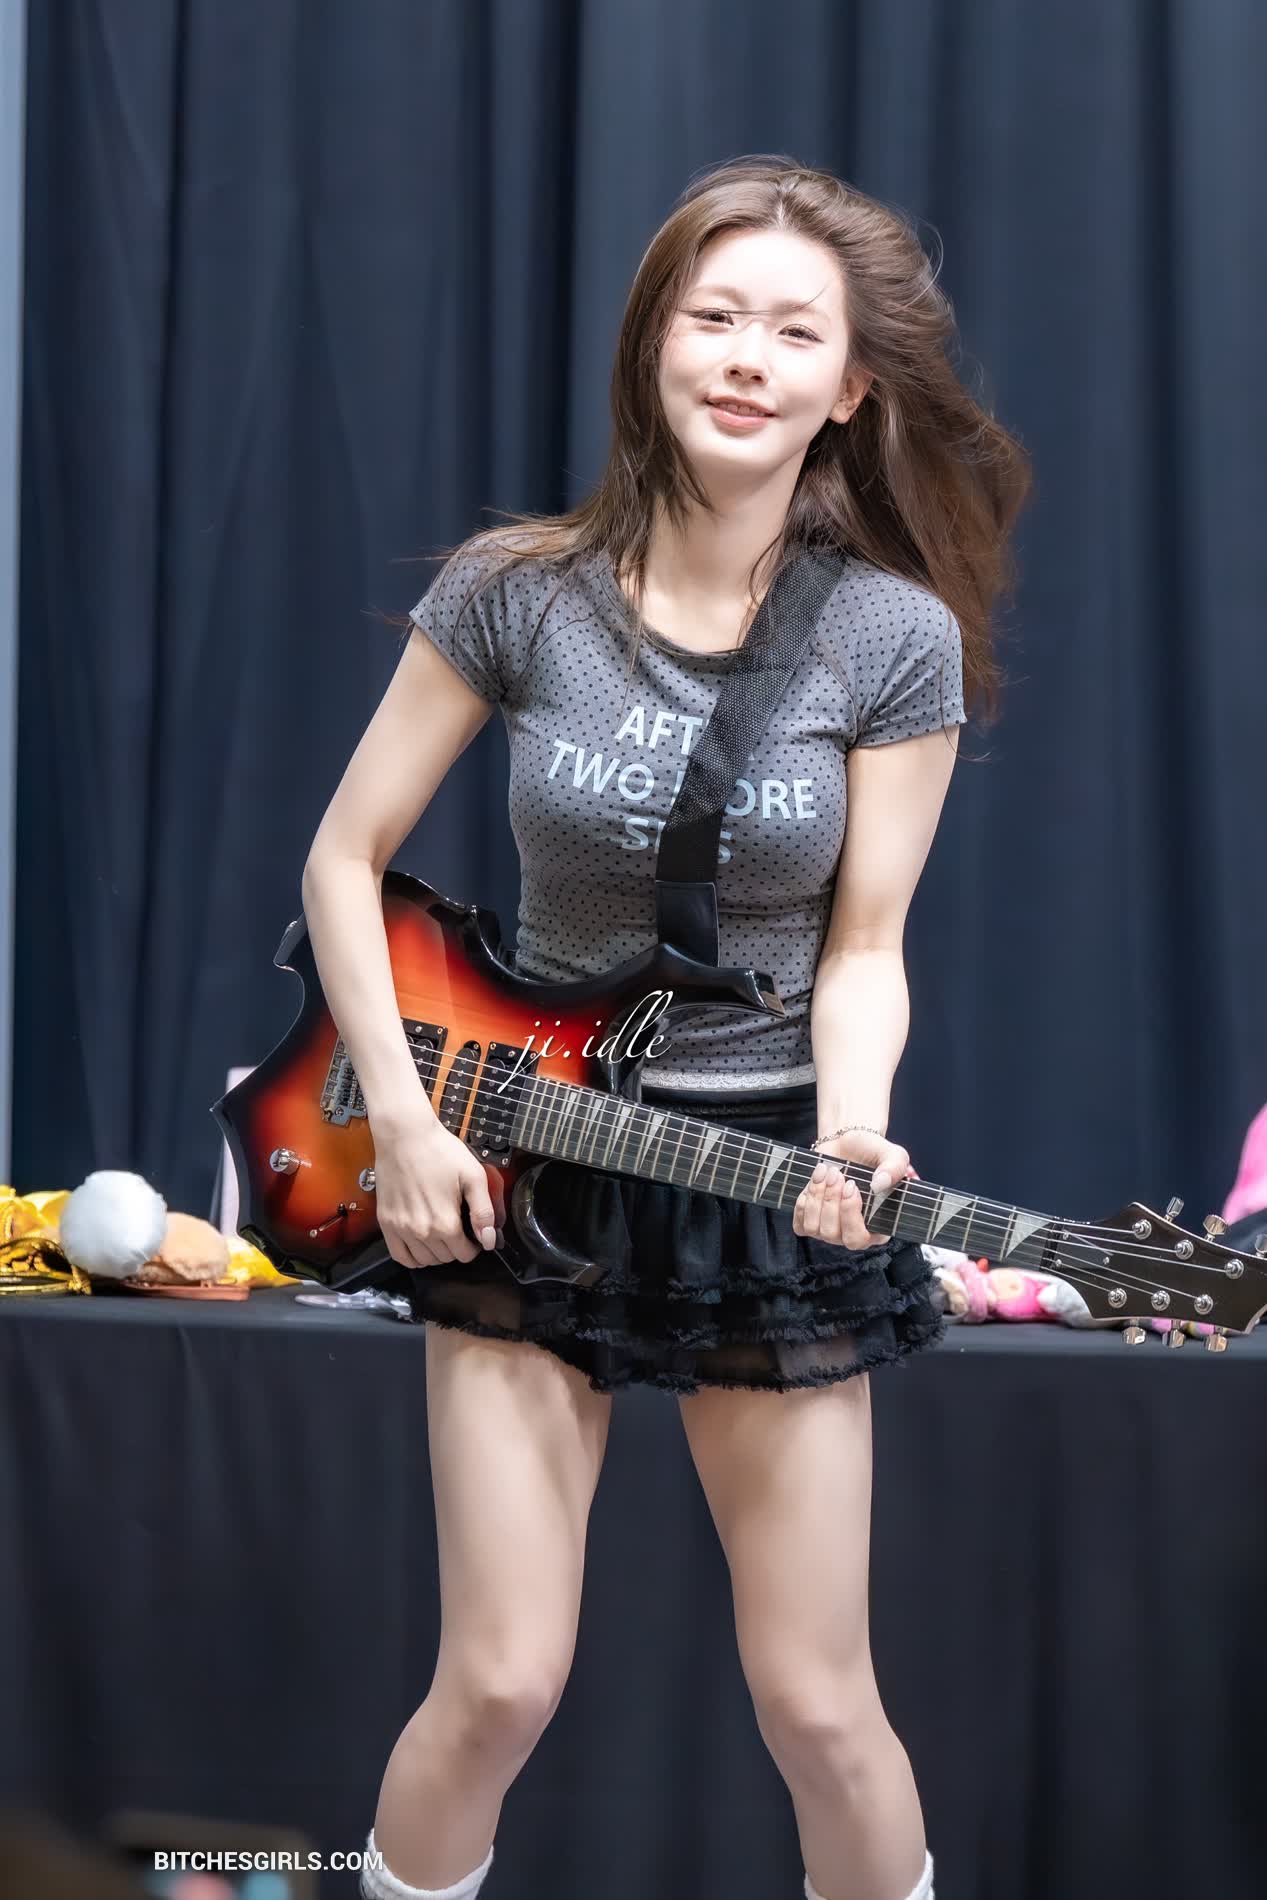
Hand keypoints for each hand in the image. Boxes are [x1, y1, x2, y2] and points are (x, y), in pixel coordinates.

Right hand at [370, 1113, 506, 1268]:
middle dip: (457, 1247)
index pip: (465, 1254)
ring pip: (424, 1260)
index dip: (474, 1245)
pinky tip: (421, 1243)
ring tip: (441, 1233)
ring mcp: (400, 1229)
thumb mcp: (473, 1176)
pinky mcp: (385, 1223)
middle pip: (445, 1258)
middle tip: (459, 1227)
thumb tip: (489, 1241)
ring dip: (436, 1253)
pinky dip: (413, 1257)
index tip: (473, 1232)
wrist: (404, 1136)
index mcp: (445, 1223)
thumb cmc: (440, 1151)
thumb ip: (484, 1212)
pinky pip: (400, 1256)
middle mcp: (421, 1232)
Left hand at [792, 1128, 917, 1250]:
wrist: (847, 1142)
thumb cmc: (872, 1153)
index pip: (859, 1239)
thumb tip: (879, 1185)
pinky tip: (815, 1182)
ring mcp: (830, 1231)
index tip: (851, 1186)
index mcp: (878, 1227)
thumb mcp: (893, 1155)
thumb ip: (895, 1169)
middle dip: (830, 1202)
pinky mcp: (810, 1222)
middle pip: (833, 1234)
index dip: (850, 1215)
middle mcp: (853, 1233)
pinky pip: (800, 1224)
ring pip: (815, 1228)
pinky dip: (803, 1202)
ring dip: (817, 1196)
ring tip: (826, 1172)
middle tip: (836, 1174)